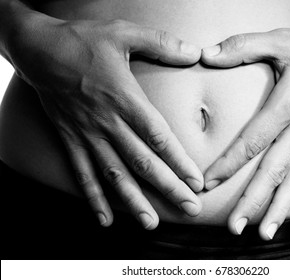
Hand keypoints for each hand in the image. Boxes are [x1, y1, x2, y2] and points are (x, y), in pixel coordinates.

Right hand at [9, 15, 203, 227]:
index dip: (179, 162)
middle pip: (142, 162)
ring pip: (114, 174)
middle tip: (189, 209)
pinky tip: (105, 219)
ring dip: (134, 201)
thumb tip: (195, 52)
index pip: (158, 137)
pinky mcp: (70, 139)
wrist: (39, 49)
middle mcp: (108, 122)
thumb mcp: (125, 33)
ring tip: (151, 223)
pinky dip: (93, 198)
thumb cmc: (84, 41)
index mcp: (125, 99)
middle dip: (168, 188)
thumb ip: (162, 44)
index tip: (196, 182)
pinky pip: (82, 173)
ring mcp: (87, 134)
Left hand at [201, 16, 289, 238]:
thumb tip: (207, 53)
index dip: (227, 166)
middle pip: (272, 173)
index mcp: (286, 106)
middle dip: (252, 202)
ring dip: (281, 210)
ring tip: (265, 234)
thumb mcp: (281, 40)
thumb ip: (242, 46)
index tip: (209, 184)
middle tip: (235, 227)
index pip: (250, 143)